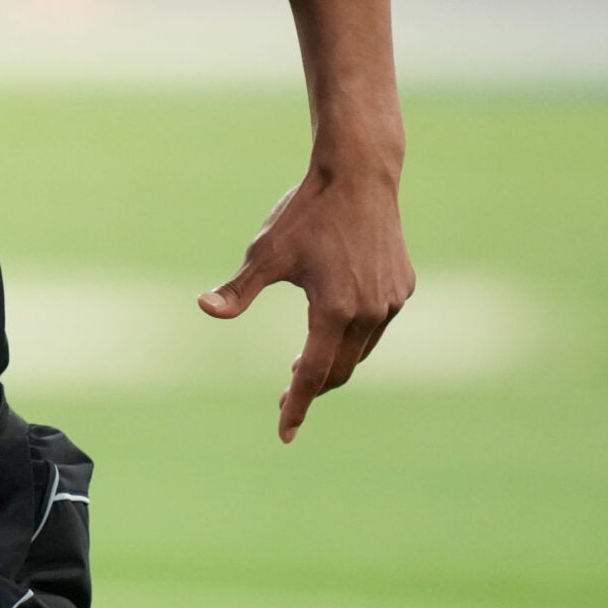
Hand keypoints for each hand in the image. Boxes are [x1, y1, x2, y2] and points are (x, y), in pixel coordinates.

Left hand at [198, 169, 413, 442]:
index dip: (297, 406)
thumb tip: (204, 308)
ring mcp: (391, 300)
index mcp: (334, 311)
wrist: (359, 174)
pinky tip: (338, 325)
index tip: (284, 432)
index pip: (314, 375)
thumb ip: (238, 289)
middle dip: (314, 387)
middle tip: (289, 395)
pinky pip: (378, 324)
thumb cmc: (306, 212)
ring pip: (361, 350)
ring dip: (335, 362)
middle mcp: (369, 312)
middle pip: (340, 371)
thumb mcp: (265, 252)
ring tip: (305, 361)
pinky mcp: (403, 287)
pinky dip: (356, 335)